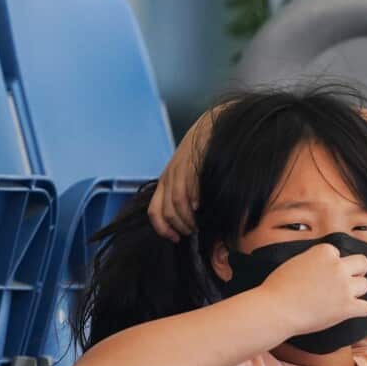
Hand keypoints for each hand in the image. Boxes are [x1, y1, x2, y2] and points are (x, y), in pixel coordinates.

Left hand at [149, 109, 212, 241]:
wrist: (211, 127)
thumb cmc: (204, 154)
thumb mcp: (189, 175)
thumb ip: (189, 194)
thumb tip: (194, 217)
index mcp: (166, 181)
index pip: (155, 212)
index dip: (162, 229)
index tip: (175, 238)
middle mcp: (169, 177)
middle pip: (166, 211)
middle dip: (178, 227)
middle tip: (191, 232)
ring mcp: (179, 171)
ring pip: (177, 204)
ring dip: (187, 219)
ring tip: (198, 225)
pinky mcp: (192, 166)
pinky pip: (189, 188)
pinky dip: (194, 202)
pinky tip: (202, 206)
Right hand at [257, 244, 366, 335]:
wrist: (276, 309)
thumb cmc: (277, 288)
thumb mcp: (295, 262)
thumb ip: (314, 260)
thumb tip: (322, 267)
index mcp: (324, 252)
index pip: (338, 253)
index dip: (331, 264)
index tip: (322, 274)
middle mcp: (338, 266)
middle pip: (362, 263)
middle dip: (356, 272)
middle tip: (345, 282)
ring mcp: (344, 286)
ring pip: (365, 285)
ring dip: (356, 292)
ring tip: (342, 299)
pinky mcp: (347, 307)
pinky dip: (360, 310)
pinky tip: (350, 312)